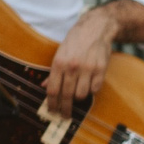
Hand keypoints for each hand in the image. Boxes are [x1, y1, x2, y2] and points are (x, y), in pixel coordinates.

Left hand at [45, 3, 118, 117]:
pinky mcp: (100, 69)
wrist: (96, 28)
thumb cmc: (75, 41)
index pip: (52, 89)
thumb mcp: (60, 53)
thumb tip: (43, 86)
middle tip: (65, 115)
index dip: (51, 103)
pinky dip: (91, 90)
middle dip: (64, 109)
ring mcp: (87, 68)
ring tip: (78, 93)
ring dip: (79, 97)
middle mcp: (72, 66)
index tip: (52, 111)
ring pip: (81, 94)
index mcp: (59, 63)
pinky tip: (89, 84)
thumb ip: (52, 71)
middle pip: (66, 95)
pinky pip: (95, 88)